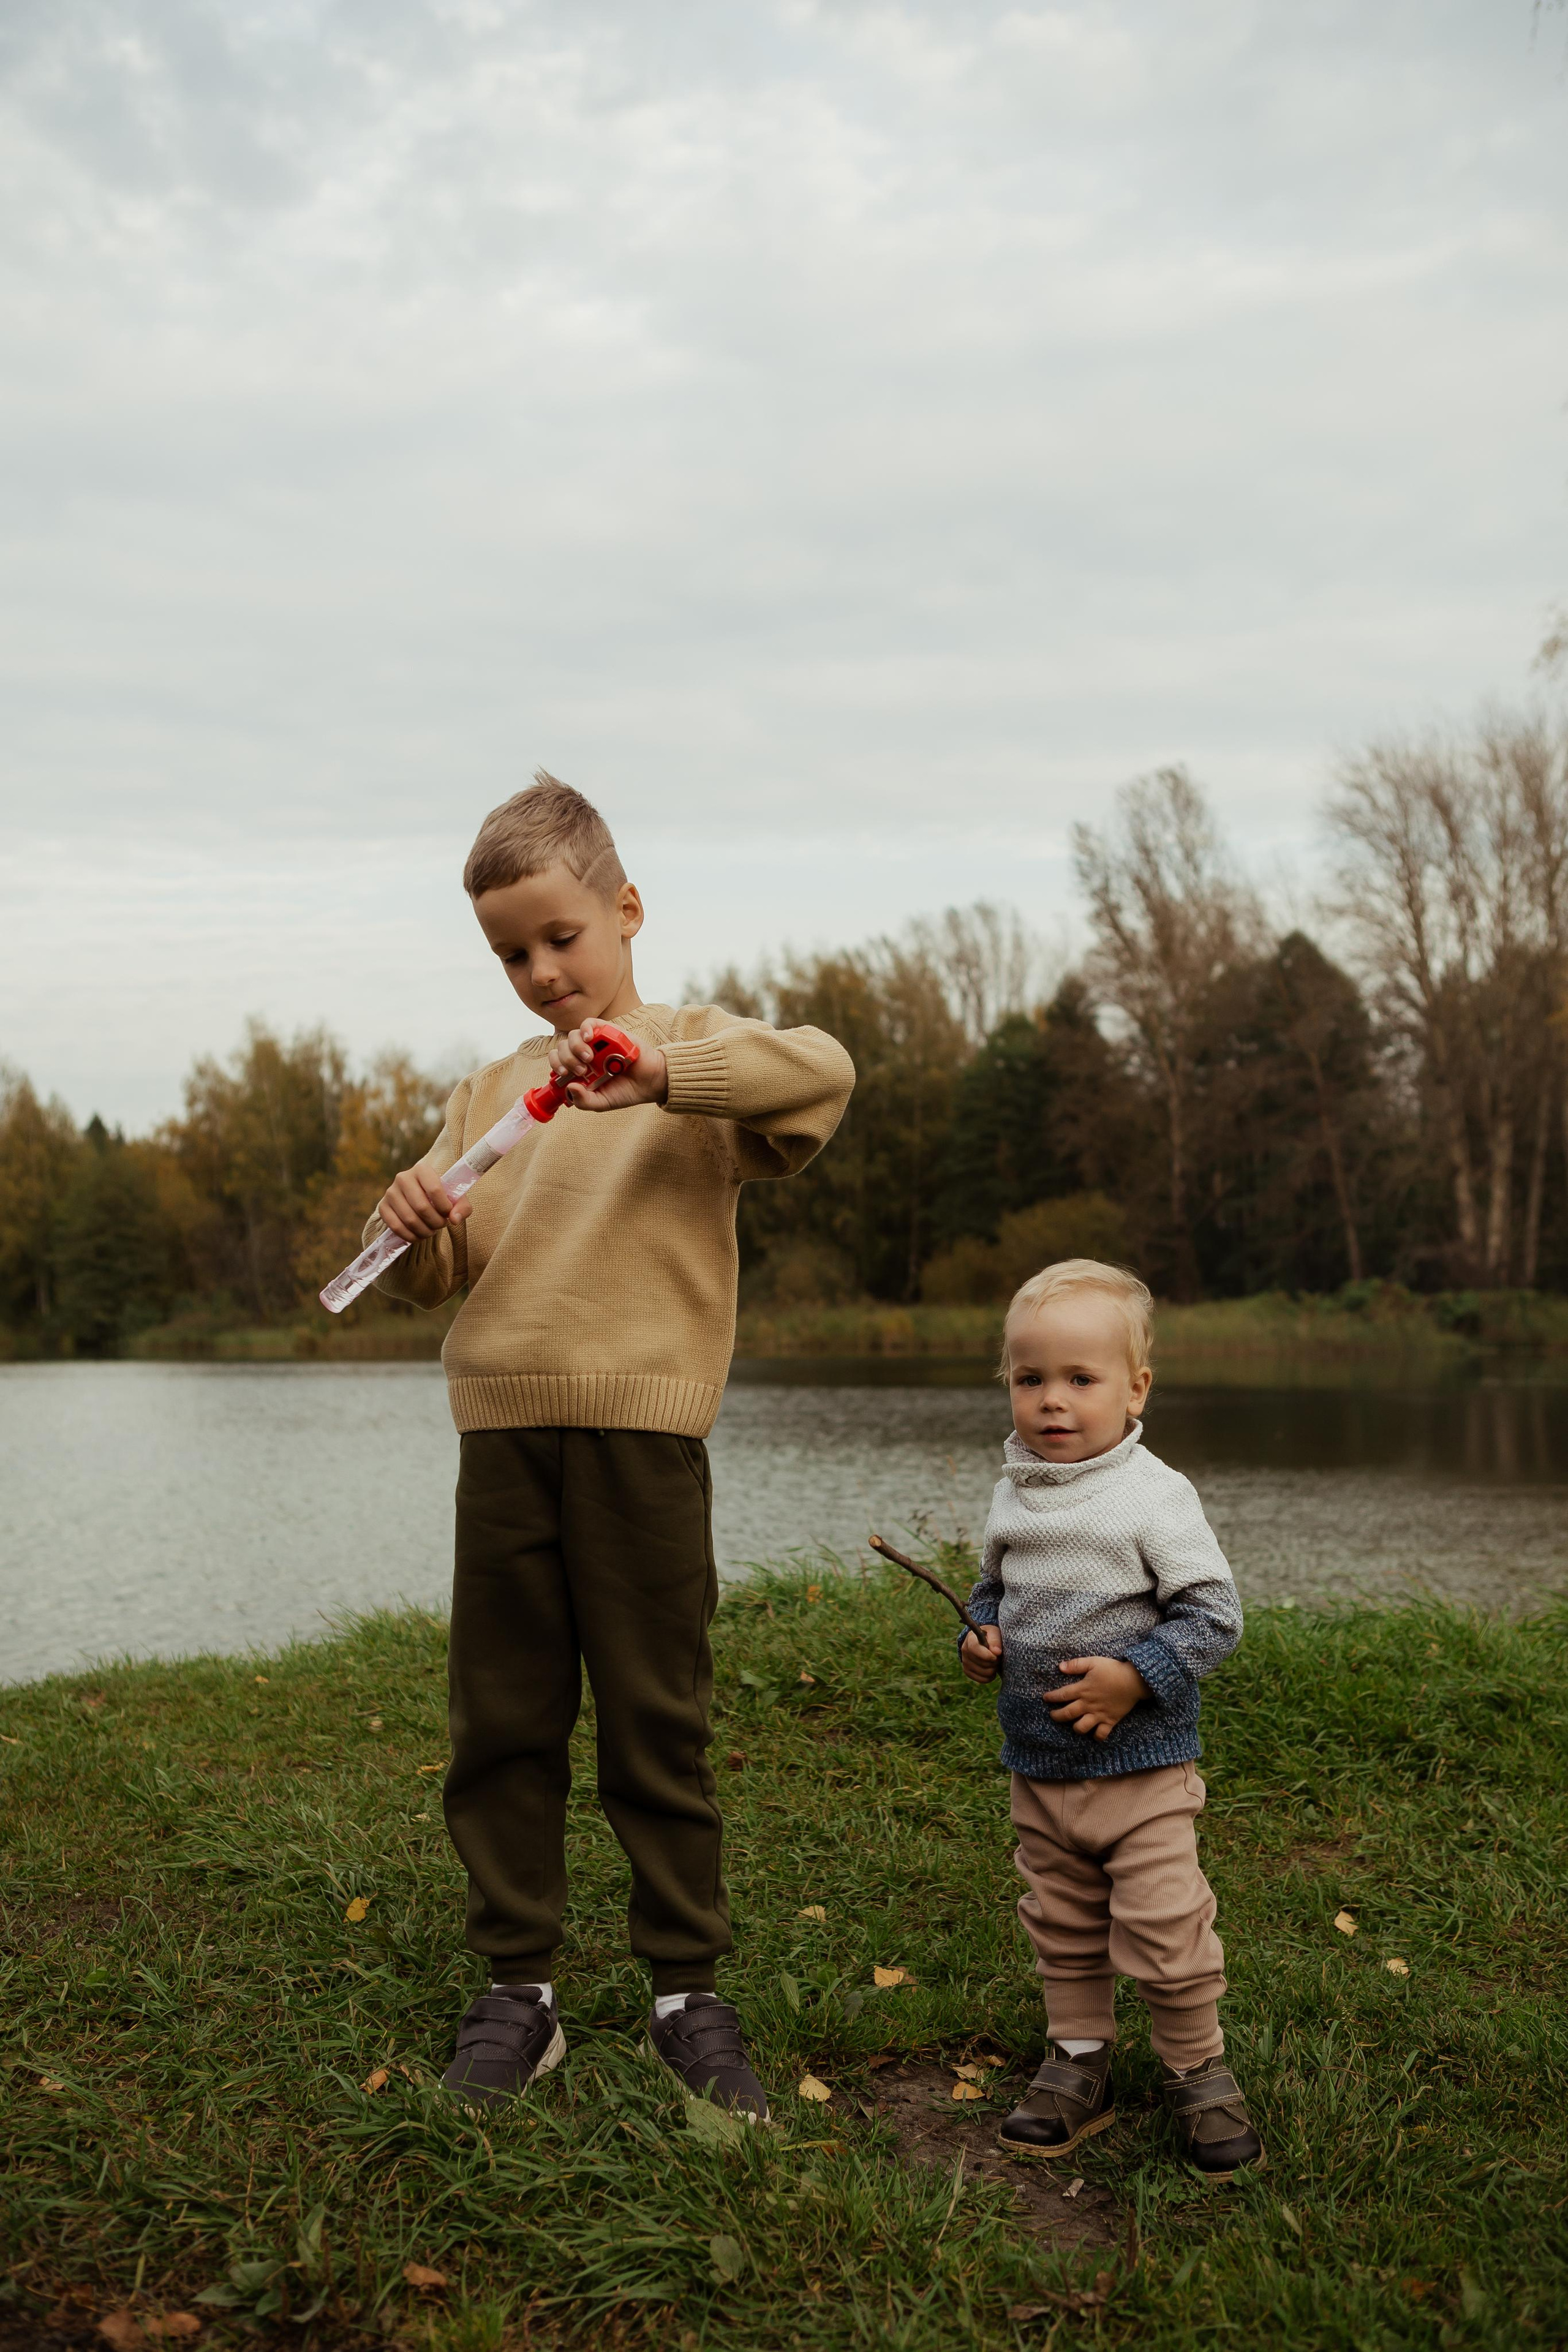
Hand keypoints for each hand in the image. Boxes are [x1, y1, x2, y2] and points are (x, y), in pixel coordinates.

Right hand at [376, 1165, 470, 1242]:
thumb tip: (454, 1219)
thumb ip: (462, 1207)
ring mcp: (390, 1192)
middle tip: (441, 1225)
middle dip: (435, 1222)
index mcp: (422, 1169)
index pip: (435, 1189)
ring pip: (409, 1219)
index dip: (444, 1207)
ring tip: (431, 1231)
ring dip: (424, 1231)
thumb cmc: (440, 1197)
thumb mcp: (455, 1199)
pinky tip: (419, 1236)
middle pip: (422, 1207)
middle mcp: (403, 1177)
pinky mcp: (383, 1206)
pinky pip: (396, 1227)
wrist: (419, 1198)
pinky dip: (410, 1236)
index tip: (448, 1213)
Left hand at [548, 1026, 668, 1112]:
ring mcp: (596, 1042)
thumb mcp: (601, 1102)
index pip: (558, 1061)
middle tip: (582, 1070)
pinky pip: (589, 1022)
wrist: (651, 1081)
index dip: (556, 1065)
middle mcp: (585, 1054)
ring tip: (589, 1059)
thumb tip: (569, 1087)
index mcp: (580, 1070)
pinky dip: (585, 1028)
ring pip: (572, 1035)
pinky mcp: (608, 1031)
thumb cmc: (626, 1091)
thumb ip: (584, 1101)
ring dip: (576, 1047)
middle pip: (562, 1048)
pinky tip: (589, 1038)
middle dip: (567, 1059)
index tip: (565, 1074)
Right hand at [960, 1626, 1003, 1682]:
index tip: (996, 1655)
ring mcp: (965, 1662)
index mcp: (970, 1638)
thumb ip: (995, 1641)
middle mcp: (965, 1650)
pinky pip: (983, 1680)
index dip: (987, 1655)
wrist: (984, 1642)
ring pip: (985, 1673)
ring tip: (994, 1661)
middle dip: (994, 1661)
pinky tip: (991, 1669)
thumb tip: (997, 1652)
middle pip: (982, 1663)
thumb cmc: (991, 1637)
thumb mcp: (994, 1633)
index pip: (974, 1648)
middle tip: (997, 1656)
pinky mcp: (967, 1672)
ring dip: (994, 1668)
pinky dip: (990, 1676)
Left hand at [1044, 1655, 1149, 1739]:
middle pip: (1067, 1714)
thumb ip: (1076, 1665)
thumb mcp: (1093, 1662)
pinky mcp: (1110, 1721)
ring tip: (1073, 1725)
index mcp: (1083, 1689)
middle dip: (1056, 1716)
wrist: (1134, 1681)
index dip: (1051, 1697)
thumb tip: (1060, 1667)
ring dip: (1075, 1728)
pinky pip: (1101, 1734)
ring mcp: (1099, 1714)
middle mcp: (1088, 1704)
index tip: (1045, 1698)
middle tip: (1052, 1715)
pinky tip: (1093, 1734)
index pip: (1062, 1695)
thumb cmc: (1113, 1670)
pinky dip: (1096, 1737)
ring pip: (1081, 1727)